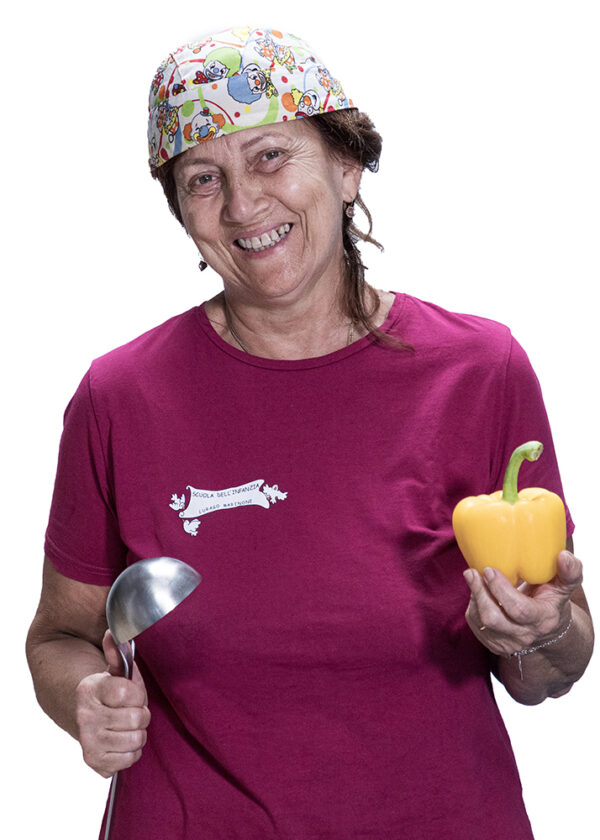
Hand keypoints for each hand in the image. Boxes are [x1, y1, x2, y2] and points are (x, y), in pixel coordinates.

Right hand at [75, 630, 150, 777]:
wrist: (85, 715)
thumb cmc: (109, 692)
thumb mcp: (114, 670)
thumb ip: (117, 652)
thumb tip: (114, 632)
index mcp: (90, 690)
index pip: (129, 693)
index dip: (138, 693)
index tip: (132, 692)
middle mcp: (85, 717)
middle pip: (137, 719)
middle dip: (141, 713)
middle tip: (132, 710)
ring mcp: (88, 741)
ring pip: (136, 740)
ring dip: (138, 733)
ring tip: (128, 725)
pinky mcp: (94, 762)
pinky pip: (130, 760)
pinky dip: (132, 752)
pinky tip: (122, 740)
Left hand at [463, 550, 582, 656]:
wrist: (546, 628)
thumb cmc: (552, 598)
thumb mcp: (565, 586)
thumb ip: (570, 571)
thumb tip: (564, 556)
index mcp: (543, 619)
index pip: (519, 609)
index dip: (501, 589)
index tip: (490, 569)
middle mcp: (525, 635)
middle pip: (493, 618)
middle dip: (480, 592)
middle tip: (473, 571)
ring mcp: (508, 643)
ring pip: (480, 621)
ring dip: (474, 595)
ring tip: (472, 576)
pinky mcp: (492, 643)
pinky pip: (474, 623)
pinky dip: (472, 604)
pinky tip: (478, 591)